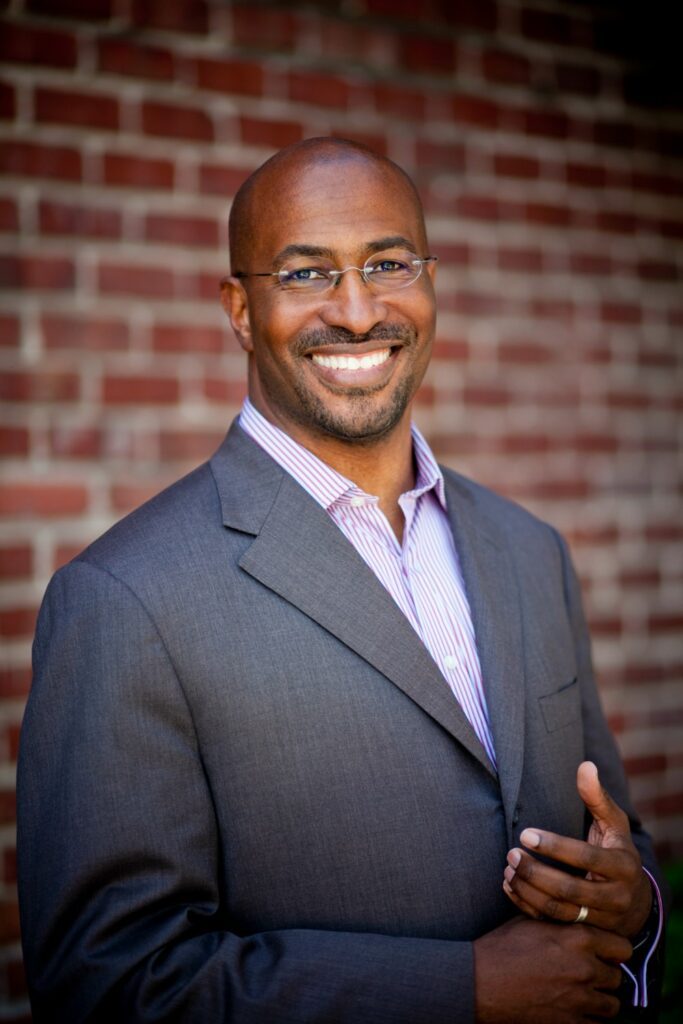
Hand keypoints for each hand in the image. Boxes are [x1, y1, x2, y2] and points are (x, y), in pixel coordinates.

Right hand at [474, 915, 631, 1022]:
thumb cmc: (503, 947)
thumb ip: (561, 919)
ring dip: (601, 999)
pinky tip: (574, 1009)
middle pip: (617, 977)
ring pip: (612, 1005)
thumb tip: (575, 908)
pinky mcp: (570, 1023)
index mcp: (579, 937)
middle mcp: (585, 968)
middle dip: (605, 975)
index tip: (605, 952)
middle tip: (590, 973)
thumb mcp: (533, 921)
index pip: (623, 946)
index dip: (614, 949)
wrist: (481, 981)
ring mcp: (580, 999)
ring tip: (584, 993)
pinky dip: (589, 1019)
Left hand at [503, 761, 651, 936]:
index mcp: (622, 866)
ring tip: (508, 870)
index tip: (525, 833)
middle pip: (568, 889)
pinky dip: (527, 907)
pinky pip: (552, 924)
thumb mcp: (614, 824)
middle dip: (535, 872)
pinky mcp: (584, 932)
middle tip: (511, 854)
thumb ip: (597, 797)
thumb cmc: (617, 851)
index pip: (585, 857)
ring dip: (528, 891)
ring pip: (558, 911)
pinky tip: (509, 887)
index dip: (554, 846)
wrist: (635, 902)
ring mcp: (601, 919)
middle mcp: (615, 897)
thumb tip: (585, 766)